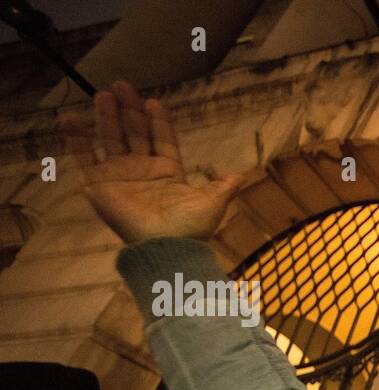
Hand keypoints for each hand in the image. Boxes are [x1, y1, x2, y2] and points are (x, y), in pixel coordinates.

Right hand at [59, 80, 242, 243]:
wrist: (166, 247)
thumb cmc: (190, 228)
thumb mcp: (211, 204)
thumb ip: (223, 187)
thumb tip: (241, 176)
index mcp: (168, 172)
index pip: (162, 139)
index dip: (158, 121)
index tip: (154, 102)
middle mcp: (142, 171)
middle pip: (134, 133)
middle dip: (129, 110)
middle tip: (122, 85)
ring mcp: (120, 176)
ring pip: (110, 139)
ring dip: (106, 117)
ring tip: (103, 94)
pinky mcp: (99, 184)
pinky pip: (84, 158)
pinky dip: (75, 138)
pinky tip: (70, 117)